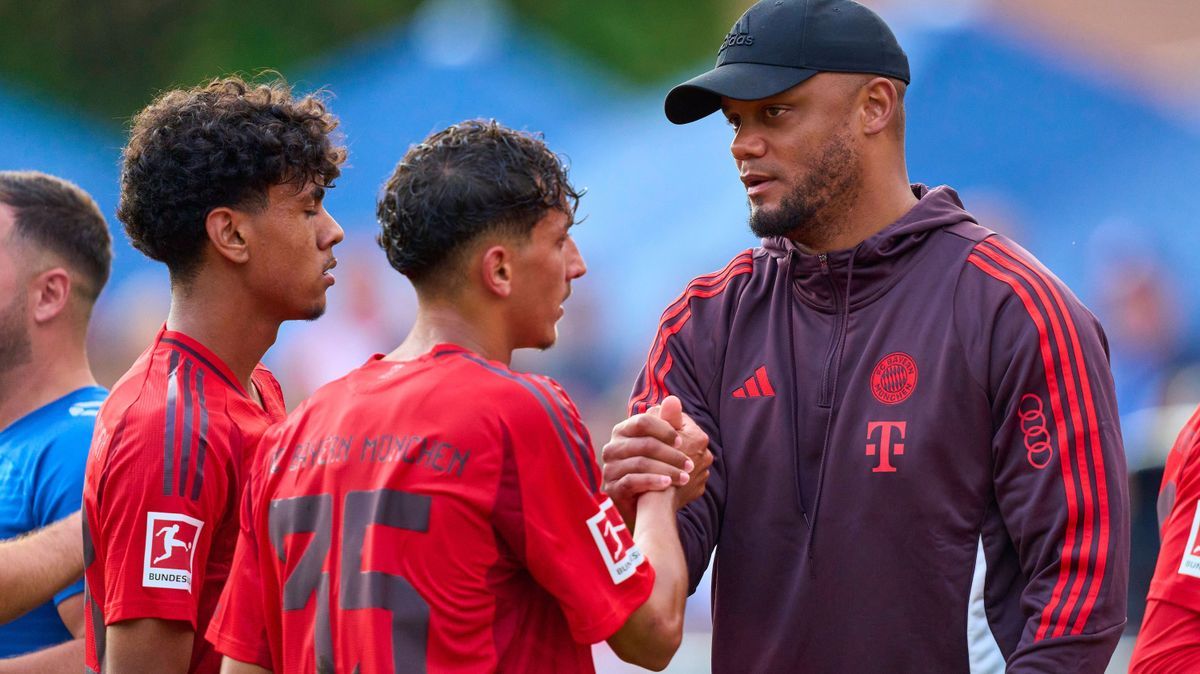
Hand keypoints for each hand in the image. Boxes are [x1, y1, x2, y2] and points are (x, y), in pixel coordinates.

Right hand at [602, 396, 709, 522]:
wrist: (646, 508)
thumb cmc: (658, 471)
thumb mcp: (666, 445)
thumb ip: (670, 423)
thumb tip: (674, 399)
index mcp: (624, 431)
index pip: (643, 421)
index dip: (664, 429)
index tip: (681, 442)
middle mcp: (613, 447)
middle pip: (645, 443)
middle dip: (672, 454)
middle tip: (691, 464)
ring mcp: (610, 468)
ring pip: (640, 462)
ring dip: (667, 469)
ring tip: (684, 477)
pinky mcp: (612, 488)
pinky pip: (632, 481)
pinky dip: (653, 481)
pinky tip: (668, 485)